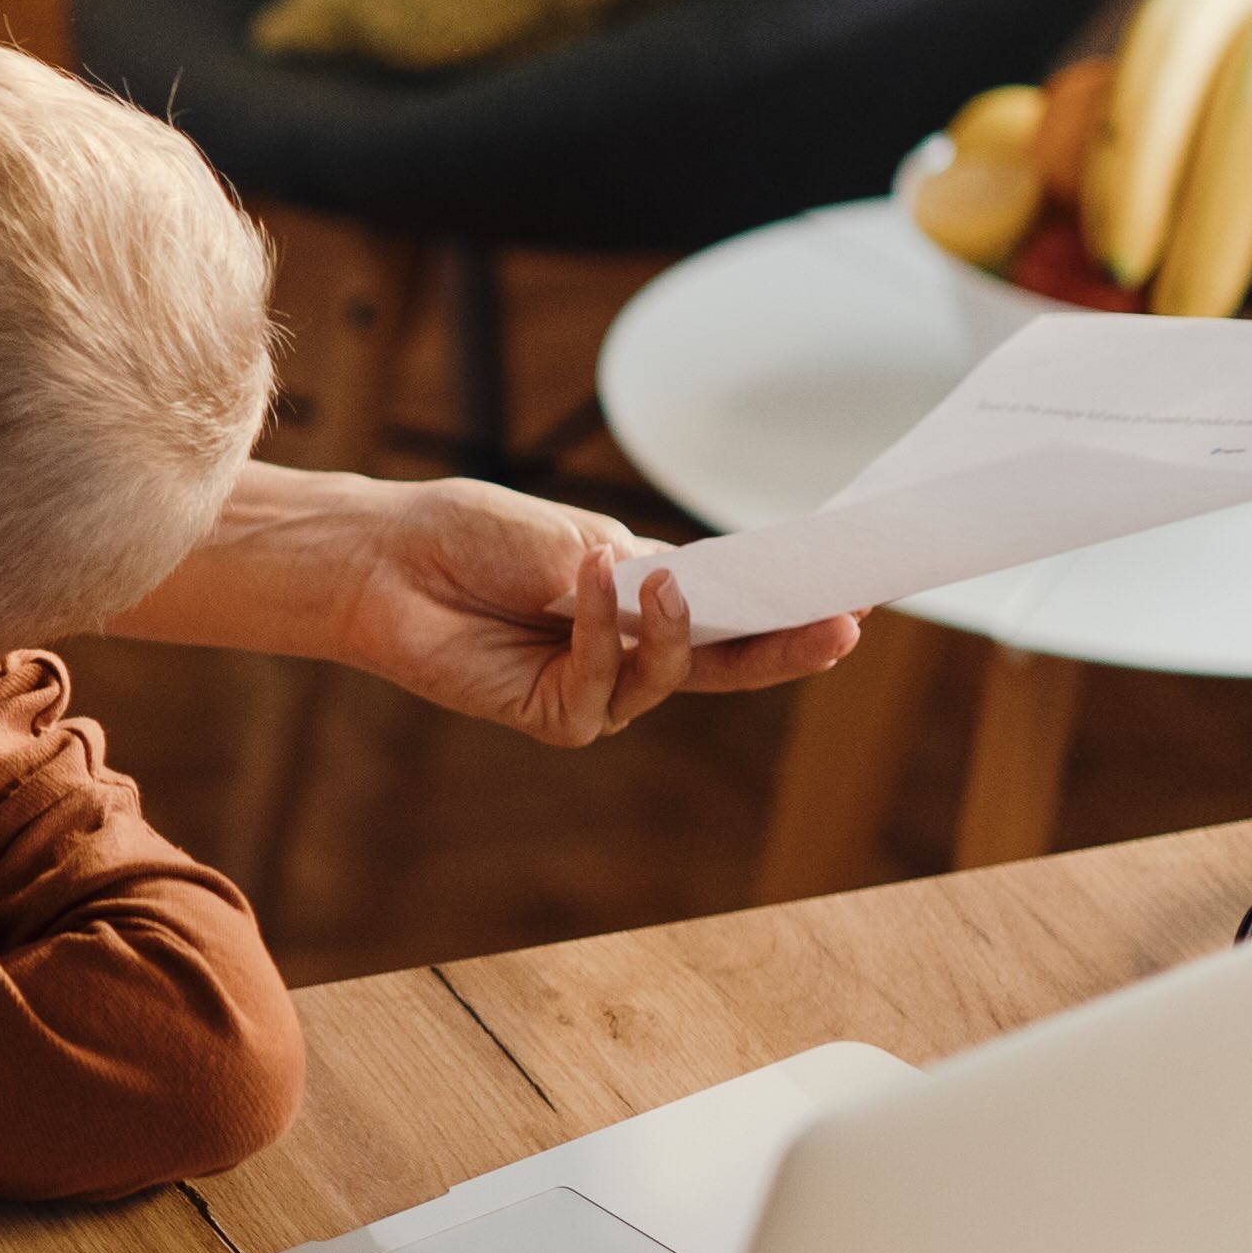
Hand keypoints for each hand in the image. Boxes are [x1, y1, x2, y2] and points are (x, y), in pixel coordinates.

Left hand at [329, 477, 861, 746]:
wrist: (391, 559)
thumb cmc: (476, 536)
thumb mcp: (574, 538)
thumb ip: (632, 576)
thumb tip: (681, 597)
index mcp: (651, 601)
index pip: (741, 614)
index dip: (796, 609)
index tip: (860, 592)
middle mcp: (633, 651)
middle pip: (730, 664)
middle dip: (788, 647)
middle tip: (842, 624)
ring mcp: (597, 690)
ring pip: (670, 677)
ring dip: (669, 627)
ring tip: (658, 579)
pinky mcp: (554, 716)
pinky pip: (601, 683)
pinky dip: (597, 630)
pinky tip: (586, 582)